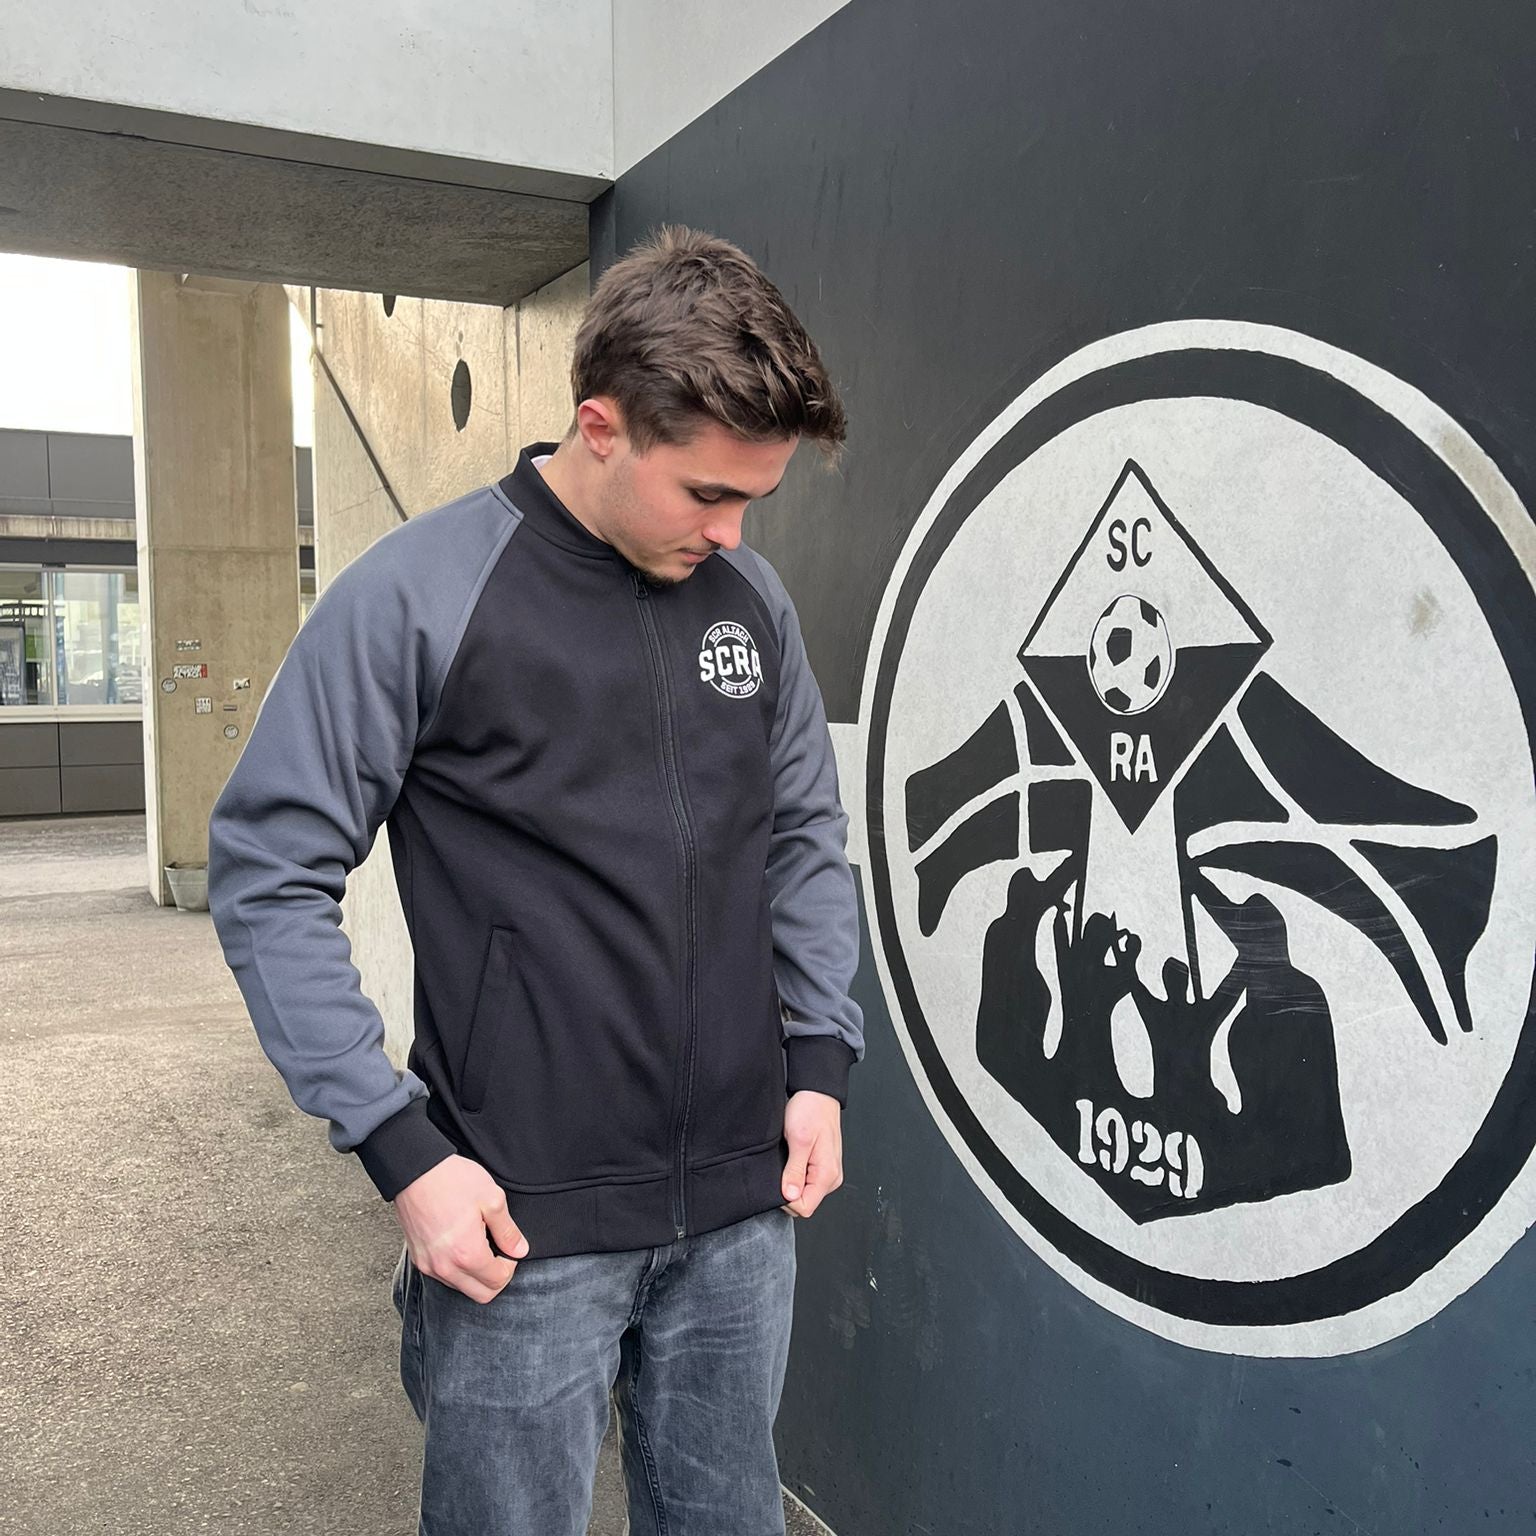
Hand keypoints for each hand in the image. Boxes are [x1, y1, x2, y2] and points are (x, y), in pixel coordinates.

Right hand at [392, 1154, 528, 1303]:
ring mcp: (429, 1265)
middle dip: (496, 1278)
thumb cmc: (453, 1181)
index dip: (510, 1265)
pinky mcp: (418, 1260)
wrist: (415, 1170)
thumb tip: (520, 1250)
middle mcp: (445, 1267)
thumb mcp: (492, 1199)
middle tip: (499, 1252)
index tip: (508, 1247)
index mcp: (466, 1254)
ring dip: (476, 1275)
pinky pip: (444, 1278)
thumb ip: (508, 1231)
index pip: (498, 1281)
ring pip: (461, 1288)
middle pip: (481, 1295)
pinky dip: (458, 1270)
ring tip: (479, 1245)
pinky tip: (462, 1246)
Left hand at [781, 1090, 843, 1218]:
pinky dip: (795, 1174)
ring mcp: (827, 1172)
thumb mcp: (798, 1140)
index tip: (778, 1180)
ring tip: (788, 1157)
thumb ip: (795, 1171)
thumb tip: (789, 1195)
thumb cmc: (811, 1110)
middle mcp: (831, 1177)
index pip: (805, 1207)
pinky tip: (792, 1158)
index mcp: (827, 1174)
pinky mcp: (822, 1167)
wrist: (818, 1094)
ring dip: (792, 1180)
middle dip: (788, 1190)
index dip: (787, 1199)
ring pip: (804, 1193)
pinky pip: (806, 1182)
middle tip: (782, 1164)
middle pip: (804, 1202)